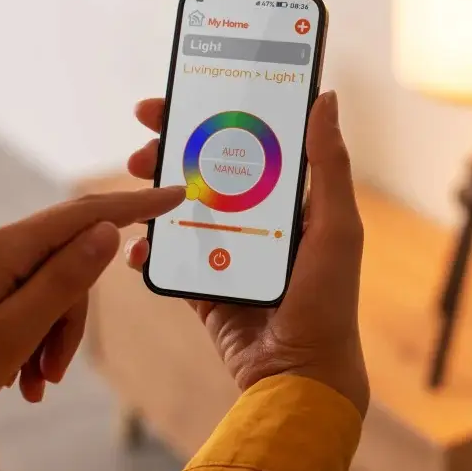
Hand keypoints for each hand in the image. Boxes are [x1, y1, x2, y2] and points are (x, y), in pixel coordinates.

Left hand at [0, 187, 184, 410]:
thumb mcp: (12, 335)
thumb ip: (63, 280)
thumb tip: (106, 232)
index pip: (80, 215)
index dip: (132, 206)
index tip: (173, 194)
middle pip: (60, 263)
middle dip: (67, 319)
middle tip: (51, 374)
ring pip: (38, 282)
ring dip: (44, 333)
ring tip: (31, 383)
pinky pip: (13, 290)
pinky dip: (23, 329)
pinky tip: (15, 372)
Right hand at [125, 91, 368, 414]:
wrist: (299, 374)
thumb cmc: (329, 299)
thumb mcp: (336, 227)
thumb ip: (328, 166)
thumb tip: (325, 98)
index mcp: (290, 202)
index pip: (248, 145)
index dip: (214, 117)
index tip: (179, 96)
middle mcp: (257, 222)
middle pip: (205, 172)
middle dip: (171, 149)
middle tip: (145, 138)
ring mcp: (227, 255)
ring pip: (180, 211)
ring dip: (152, 193)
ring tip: (134, 182)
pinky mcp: (205, 289)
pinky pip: (169, 261)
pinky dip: (148, 251)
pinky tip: (138, 247)